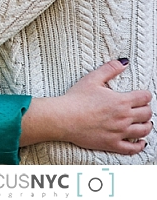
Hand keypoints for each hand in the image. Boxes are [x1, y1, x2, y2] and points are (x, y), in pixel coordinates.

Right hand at [21, 60, 152, 153]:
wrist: (64, 118)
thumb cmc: (76, 98)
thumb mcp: (92, 79)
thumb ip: (109, 69)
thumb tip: (123, 62)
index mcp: (121, 101)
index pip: (144, 97)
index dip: (145, 95)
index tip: (143, 95)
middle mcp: (124, 117)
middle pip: (146, 114)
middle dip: (147, 109)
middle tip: (142, 108)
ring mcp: (120, 132)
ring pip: (143, 131)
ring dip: (147, 126)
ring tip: (145, 123)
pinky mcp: (113, 144)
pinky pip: (132, 148)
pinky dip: (140, 145)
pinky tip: (141, 142)